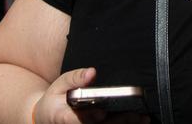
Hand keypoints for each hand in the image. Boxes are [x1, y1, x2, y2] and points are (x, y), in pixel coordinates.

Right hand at [32, 67, 147, 123]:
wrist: (48, 118)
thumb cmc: (55, 100)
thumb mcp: (58, 85)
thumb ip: (74, 78)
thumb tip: (91, 73)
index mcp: (63, 117)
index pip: (76, 120)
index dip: (90, 117)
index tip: (102, 112)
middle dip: (118, 121)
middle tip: (137, 115)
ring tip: (143, 119)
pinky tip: (137, 121)